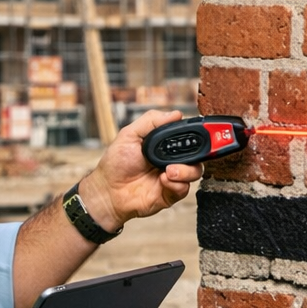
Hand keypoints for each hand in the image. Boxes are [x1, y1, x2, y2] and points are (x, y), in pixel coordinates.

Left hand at [76, 108, 203, 230]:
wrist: (108, 191)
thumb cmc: (115, 164)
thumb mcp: (129, 134)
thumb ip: (151, 121)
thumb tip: (175, 113)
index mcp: (164, 145)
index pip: (187, 137)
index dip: (195, 136)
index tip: (198, 135)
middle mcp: (171, 160)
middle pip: (197, 155)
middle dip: (194, 155)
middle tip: (178, 158)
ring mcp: (172, 177)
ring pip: (195, 172)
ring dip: (185, 171)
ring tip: (168, 171)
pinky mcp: (171, 194)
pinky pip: (184, 189)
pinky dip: (176, 184)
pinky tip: (163, 181)